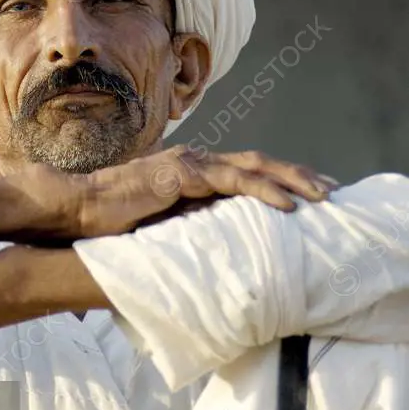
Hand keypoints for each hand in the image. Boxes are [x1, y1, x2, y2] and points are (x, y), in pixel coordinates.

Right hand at [73, 147, 336, 238]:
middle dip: (297, 175)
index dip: (278, 180)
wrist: (80, 209)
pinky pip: (234, 180)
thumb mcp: (161, 226)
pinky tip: (288, 204)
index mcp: (189, 172)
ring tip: (322, 196)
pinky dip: (264, 191)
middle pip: (257, 163)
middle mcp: (193, 161)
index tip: (308, 194)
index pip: (243, 171)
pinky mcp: (183, 174)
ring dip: (292, 180)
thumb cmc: (111, 223)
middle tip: (330, 190)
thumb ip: (188, 227)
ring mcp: (189, 164)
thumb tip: (214, 249)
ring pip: (253, 166)